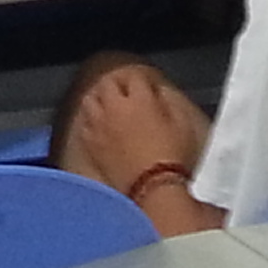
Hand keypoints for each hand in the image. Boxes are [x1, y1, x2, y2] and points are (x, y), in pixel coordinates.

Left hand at [56, 58, 211, 195]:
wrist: (152, 190)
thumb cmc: (172, 158)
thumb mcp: (182, 125)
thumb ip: (170, 102)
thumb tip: (159, 94)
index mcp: (140, 99)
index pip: (135, 77)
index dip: (141, 79)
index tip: (146, 85)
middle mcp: (116, 107)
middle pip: (108, 83)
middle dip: (117, 84)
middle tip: (126, 90)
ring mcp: (100, 126)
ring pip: (91, 99)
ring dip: (100, 98)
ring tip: (108, 103)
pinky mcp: (92, 145)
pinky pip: (85, 123)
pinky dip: (90, 119)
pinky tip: (98, 124)